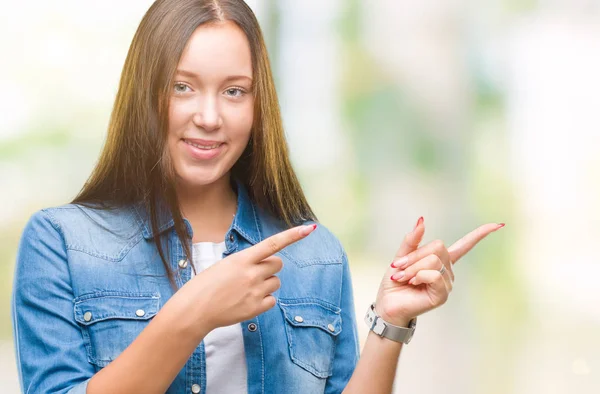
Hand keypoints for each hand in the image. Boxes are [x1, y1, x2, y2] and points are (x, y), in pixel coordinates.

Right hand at [176, 224, 316, 331]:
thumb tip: (261, 264)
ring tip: (246, 289)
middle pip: (278, 264)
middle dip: (270, 267)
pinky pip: (272, 300)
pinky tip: (247, 301)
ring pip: (276, 282)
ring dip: (266, 283)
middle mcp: (251, 273)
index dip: (292, 235)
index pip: (272, 243)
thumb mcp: (224, 265)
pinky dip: (264, 300)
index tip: (309, 228)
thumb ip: (245, 262)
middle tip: (253, 274)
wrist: (194, 310)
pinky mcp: (256, 308)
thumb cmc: (204, 285)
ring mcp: (255, 291)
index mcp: (242, 259)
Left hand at [374, 217, 504, 325]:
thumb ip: (412, 240)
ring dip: (413, 267)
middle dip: (415, 255)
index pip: (464, 245)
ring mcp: (447, 283)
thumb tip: (422, 220)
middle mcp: (447, 270)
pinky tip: (413, 283)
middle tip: (400, 267)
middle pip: (438, 247)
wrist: (388, 305)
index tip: (498, 225)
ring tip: (403, 277)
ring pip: (434, 261)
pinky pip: (433, 275)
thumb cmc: (395, 282)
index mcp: (440, 260)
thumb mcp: (401, 256)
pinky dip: (418, 276)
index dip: (480, 234)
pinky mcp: (442, 295)